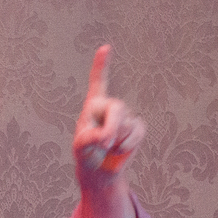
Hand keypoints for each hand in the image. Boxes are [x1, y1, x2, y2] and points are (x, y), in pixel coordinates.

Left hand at [73, 45, 144, 189]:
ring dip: (115, 141)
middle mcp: (109, 107)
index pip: (98, 82)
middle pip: (118, 108)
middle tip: (103, 145)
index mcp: (93, 105)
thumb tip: (108, 137)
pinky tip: (119, 149)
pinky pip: (137, 132)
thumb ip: (91, 139)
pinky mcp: (135, 128)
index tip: (105, 48)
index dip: (101, 65)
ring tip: (106, 148)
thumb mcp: (80, 148)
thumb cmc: (85, 154)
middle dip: (112, 127)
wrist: (98, 169)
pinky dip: (128, 144)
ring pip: (126, 125)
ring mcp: (124, 116)